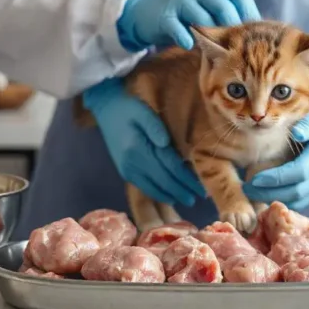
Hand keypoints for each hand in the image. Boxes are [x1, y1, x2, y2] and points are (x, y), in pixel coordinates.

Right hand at [83, 79, 205, 205]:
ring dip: (172, 195)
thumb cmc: (128, 109)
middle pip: (163, 181)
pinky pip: (144, 188)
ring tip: (189, 200)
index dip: (187, 179)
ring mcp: (127, 170)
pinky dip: (159, 194)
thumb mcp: (142, 111)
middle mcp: (132, 164)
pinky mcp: (125, 172)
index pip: (169, 167)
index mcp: (138, 148)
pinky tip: (170, 196)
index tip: (201, 187)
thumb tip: (166, 143)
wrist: (107, 111)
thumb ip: (154, 126)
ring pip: (154, 189)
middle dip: (183, 190)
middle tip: (201, 197)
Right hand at [117, 0, 260, 50]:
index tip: (253, 37)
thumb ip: (229, 10)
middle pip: (226, 9)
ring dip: (211, 38)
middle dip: (232, 31)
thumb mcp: (209, 2)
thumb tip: (258, 30)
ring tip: (213, 48)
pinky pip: (182, 31)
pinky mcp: (165, 14)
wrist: (146, 7)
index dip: (250, 17)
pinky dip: (189, 41)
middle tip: (234, 48)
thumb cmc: (187, 10)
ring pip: (205, 21)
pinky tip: (190, 45)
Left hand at [244, 94, 308, 209]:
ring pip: (300, 199)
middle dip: (269, 193)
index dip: (276, 178)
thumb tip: (297, 134)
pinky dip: (286, 199)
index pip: (299, 172)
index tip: (254, 179)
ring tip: (253, 193)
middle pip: (298, 191)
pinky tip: (268, 194)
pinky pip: (304, 199)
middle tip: (247, 190)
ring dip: (276, 199)